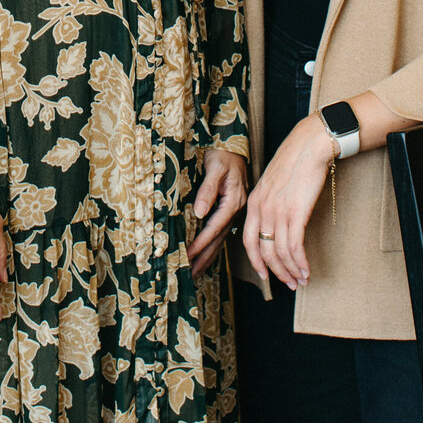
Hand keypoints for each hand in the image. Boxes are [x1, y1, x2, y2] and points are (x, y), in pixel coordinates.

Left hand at [188, 148, 247, 273]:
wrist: (233, 147)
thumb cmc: (223, 155)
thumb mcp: (215, 168)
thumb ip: (208, 190)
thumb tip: (199, 212)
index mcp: (233, 202)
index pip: (214, 228)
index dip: (200, 243)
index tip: (187, 256)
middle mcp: (236, 210)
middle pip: (218, 240)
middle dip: (204, 258)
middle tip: (189, 275)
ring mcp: (234, 212)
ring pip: (221, 239)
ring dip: (208, 256)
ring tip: (196, 272)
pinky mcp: (231, 210)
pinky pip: (222, 232)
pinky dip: (213, 246)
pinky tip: (207, 255)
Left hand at [243, 114, 333, 289]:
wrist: (308, 147)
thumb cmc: (294, 163)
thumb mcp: (272, 183)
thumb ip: (268, 203)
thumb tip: (273, 224)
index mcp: (254, 203)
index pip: (248, 241)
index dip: (256, 261)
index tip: (265, 275)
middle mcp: (262, 210)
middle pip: (264, 251)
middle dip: (276, 272)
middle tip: (288, 283)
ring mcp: (278, 212)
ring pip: (280, 253)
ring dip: (291, 271)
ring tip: (301, 280)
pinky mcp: (296, 213)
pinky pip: (295, 247)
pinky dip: (300, 263)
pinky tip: (306, 270)